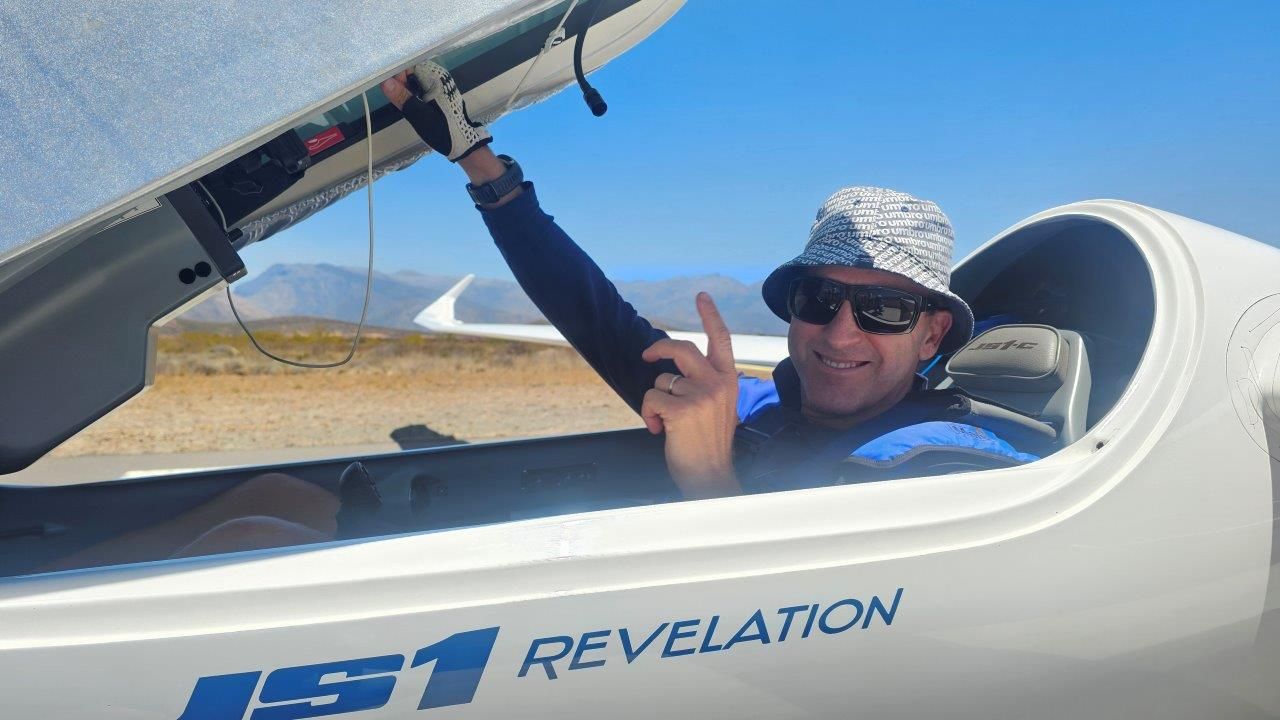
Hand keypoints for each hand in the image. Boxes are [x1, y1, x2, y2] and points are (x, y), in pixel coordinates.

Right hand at [380, 61, 490, 161]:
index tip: (386, 84)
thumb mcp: (419, 116)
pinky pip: (420, 85)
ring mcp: (439, 82)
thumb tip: (385, 82)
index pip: (410, 64)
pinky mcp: (438, 90)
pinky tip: (411, 104)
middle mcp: (438, 75)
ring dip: (405, 89)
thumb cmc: (443, 131)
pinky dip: (412, 93)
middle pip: (411, 70)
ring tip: (404, 102)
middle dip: (400, 82)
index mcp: (436, 78)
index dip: (396, 73)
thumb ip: (403, 98)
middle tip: (396, 97)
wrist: (462, 143)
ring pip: (414, 78)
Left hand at [641, 293, 741, 498]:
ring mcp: (701, 395)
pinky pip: (651, 397)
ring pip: (661, 380)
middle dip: (658, 349)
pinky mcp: (682, 408)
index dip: (710, 316)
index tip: (701, 296)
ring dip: (655, 401)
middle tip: (647, 357)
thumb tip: (676, 370)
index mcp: (729, 380)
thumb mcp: (720, 407)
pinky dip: (648, 414)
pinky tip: (660, 429)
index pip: (721, 340)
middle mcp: (718, 383)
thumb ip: (706, 385)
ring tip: (665, 422)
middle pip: (682, 348)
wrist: (711, 476)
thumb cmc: (710, 444)